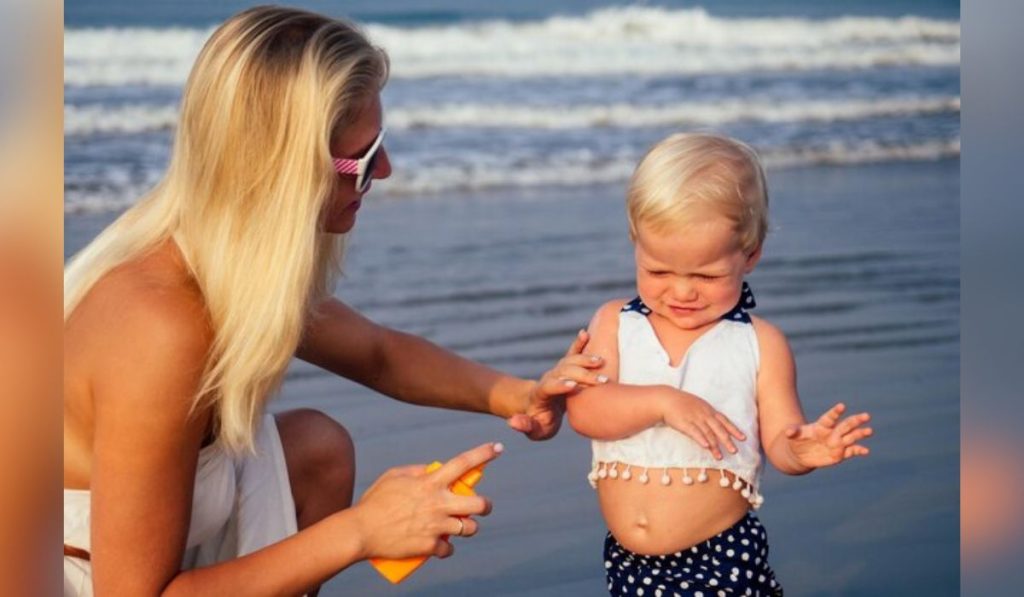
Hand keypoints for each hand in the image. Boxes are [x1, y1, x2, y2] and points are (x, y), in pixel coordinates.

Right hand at [351, 443, 499, 560]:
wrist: (361, 532)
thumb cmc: (375, 501)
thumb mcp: (394, 476)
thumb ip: (417, 470)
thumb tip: (433, 469)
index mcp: (430, 483)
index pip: (462, 463)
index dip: (482, 454)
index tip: (497, 448)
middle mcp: (437, 504)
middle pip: (478, 504)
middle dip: (485, 505)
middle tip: (480, 506)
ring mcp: (435, 526)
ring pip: (469, 529)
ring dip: (468, 528)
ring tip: (460, 526)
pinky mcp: (429, 546)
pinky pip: (449, 548)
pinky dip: (446, 548)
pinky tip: (442, 546)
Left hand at [507, 330, 606, 439]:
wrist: (535, 406)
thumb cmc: (537, 422)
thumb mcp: (532, 429)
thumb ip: (524, 425)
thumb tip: (514, 422)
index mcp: (540, 394)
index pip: (549, 387)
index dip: (559, 385)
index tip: (573, 386)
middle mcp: (549, 378)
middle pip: (564, 372)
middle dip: (582, 375)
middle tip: (601, 381)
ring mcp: (557, 371)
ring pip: (570, 362)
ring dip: (585, 360)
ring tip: (601, 362)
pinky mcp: (565, 367)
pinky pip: (572, 353)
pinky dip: (578, 344)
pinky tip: (585, 333)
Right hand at [661, 389, 746, 459]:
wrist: (666, 399)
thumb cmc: (682, 403)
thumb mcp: (698, 406)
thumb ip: (708, 414)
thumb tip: (717, 425)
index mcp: (708, 410)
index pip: (724, 421)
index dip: (734, 430)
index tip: (743, 438)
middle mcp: (704, 414)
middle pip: (718, 429)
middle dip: (727, 440)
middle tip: (735, 451)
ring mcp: (694, 419)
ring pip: (707, 433)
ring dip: (714, 446)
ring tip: (720, 457)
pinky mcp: (684, 423)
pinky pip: (694, 432)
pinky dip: (701, 439)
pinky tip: (706, 447)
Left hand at [783, 403, 871, 469]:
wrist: (801, 455)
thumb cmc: (798, 441)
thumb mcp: (794, 436)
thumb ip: (793, 432)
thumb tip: (788, 431)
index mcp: (822, 425)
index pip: (830, 417)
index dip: (835, 412)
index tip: (842, 406)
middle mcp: (833, 432)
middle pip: (846, 425)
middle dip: (856, 420)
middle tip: (866, 415)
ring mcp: (838, 443)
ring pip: (852, 437)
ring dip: (860, 434)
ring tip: (869, 430)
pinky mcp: (841, 453)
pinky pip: (852, 451)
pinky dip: (859, 450)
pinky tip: (866, 451)